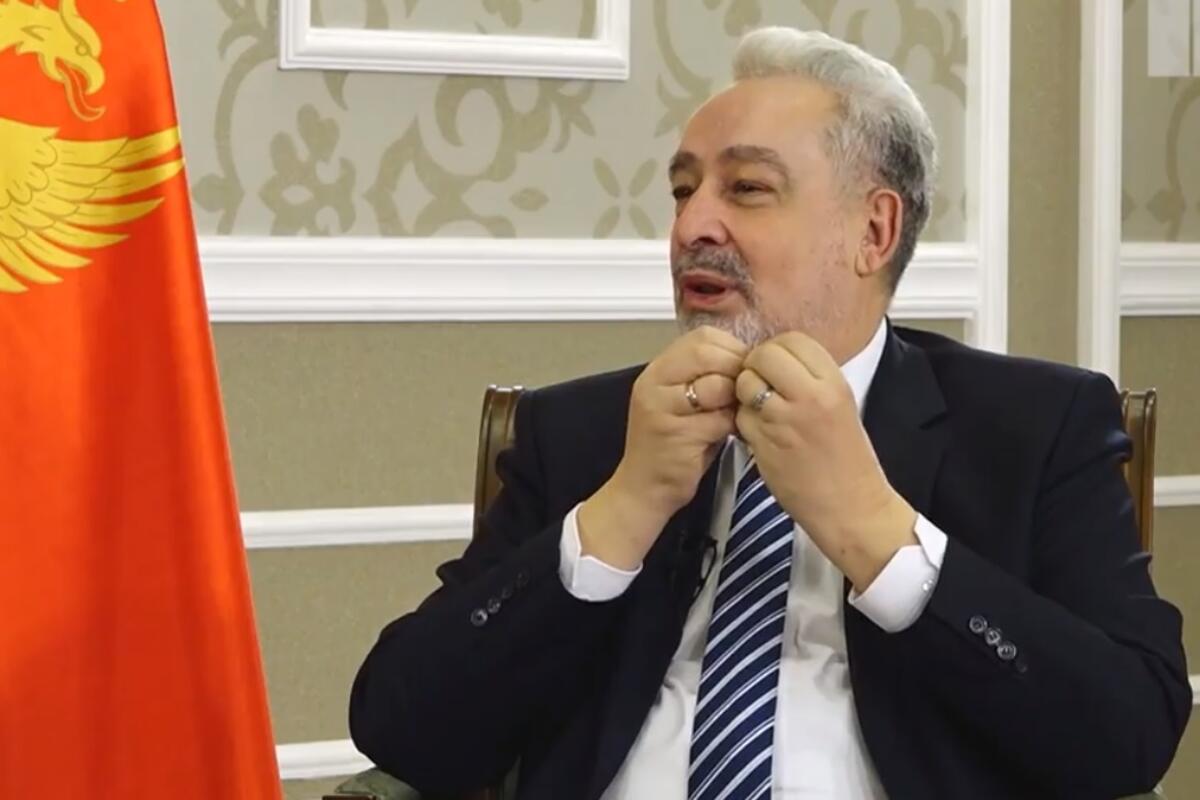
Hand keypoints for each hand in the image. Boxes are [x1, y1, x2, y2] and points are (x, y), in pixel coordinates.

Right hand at [578, 326, 746, 568]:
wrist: (644, 489)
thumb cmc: (673, 445)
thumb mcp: (684, 402)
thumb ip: (707, 377)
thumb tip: (750, 359)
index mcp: (658, 369)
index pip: (702, 337)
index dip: (731, 349)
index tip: (743, 371)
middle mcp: (653, 382)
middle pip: (707, 352)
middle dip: (735, 370)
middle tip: (743, 393)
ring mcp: (660, 406)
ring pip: (715, 384)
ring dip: (734, 399)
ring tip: (733, 414)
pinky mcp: (675, 433)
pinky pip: (718, 418)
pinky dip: (731, 426)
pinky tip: (728, 435)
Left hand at [735, 332, 916, 589]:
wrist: (852, 507)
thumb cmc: (847, 459)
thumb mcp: (840, 405)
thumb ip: (811, 379)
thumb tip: (778, 357)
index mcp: (834, 384)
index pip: (793, 340)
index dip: (778, 349)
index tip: (777, 366)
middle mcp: (810, 396)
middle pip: (764, 355)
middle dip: (756, 365)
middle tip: (761, 384)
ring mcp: (785, 420)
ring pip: (746, 383)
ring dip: (745, 392)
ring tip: (760, 409)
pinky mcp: (764, 444)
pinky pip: (740, 417)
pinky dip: (743, 422)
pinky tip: (759, 433)